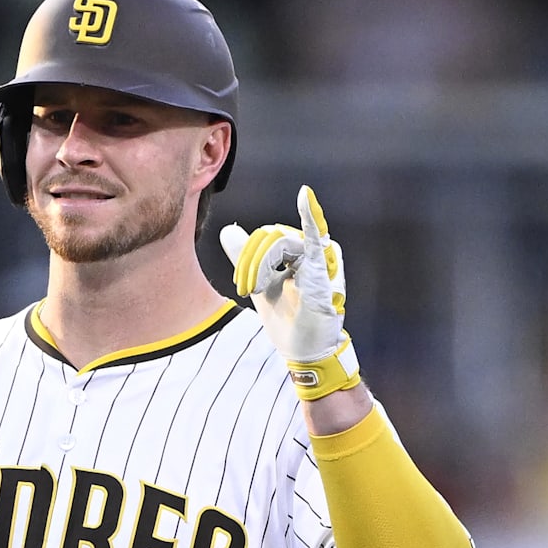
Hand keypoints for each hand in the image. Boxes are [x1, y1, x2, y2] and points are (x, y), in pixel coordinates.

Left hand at [219, 185, 359, 399]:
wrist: (304, 351)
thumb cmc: (289, 321)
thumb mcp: (260, 284)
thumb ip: (246, 257)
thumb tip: (227, 230)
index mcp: (295, 253)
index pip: (264, 237)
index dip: (247, 257)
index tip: (241, 286)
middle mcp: (309, 251)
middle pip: (268, 235)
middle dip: (249, 261)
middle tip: (245, 289)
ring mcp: (316, 259)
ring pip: (277, 240)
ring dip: (259, 264)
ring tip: (256, 289)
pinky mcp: (320, 270)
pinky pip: (314, 239)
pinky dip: (310, 215)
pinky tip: (305, 196)